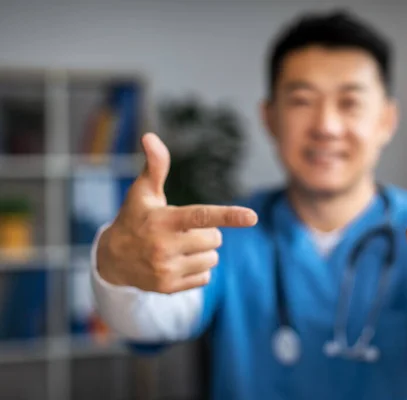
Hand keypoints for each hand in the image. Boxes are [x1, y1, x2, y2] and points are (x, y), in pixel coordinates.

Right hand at [96, 133, 257, 292]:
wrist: (112, 259)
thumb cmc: (135, 218)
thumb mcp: (143, 192)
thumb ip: (155, 166)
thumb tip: (150, 136)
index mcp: (163, 220)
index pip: (202, 216)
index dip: (229, 215)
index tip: (252, 217)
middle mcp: (164, 246)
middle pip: (214, 238)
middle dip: (207, 233)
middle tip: (185, 231)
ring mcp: (166, 269)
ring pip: (213, 258)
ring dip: (204, 252)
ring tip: (181, 247)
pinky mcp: (169, 287)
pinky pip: (205, 277)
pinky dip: (198, 269)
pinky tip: (178, 263)